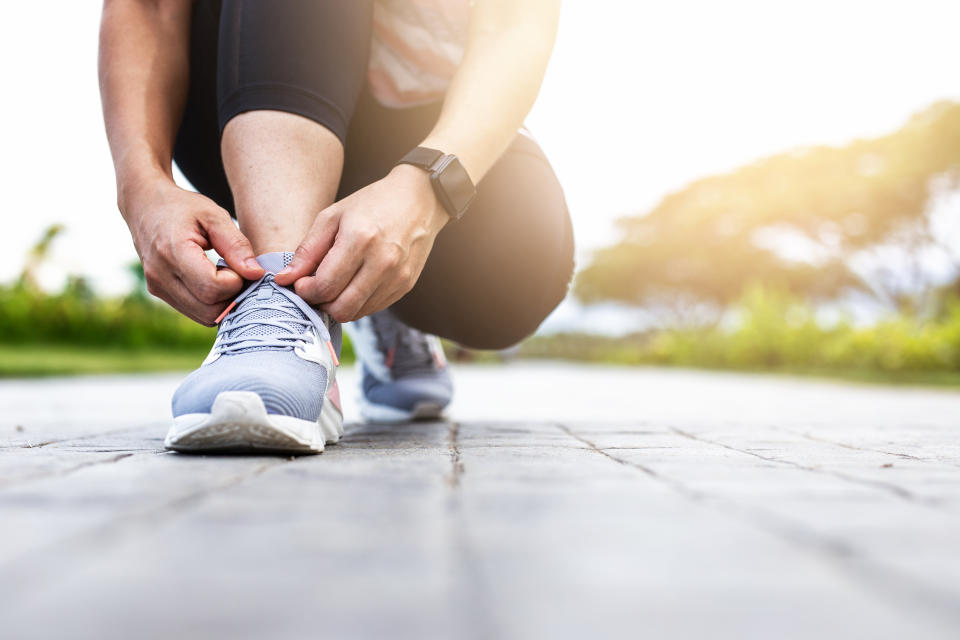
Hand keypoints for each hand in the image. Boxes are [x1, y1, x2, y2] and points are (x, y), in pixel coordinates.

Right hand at [121, 177, 263, 324]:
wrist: (145, 205)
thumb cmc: (183, 207)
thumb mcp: (215, 216)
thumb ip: (236, 245)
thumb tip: (256, 274)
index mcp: (172, 252)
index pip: (212, 288)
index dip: (234, 281)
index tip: (237, 263)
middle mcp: (160, 275)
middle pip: (210, 309)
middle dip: (232, 295)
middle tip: (235, 271)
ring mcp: (157, 287)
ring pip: (204, 316)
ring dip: (223, 301)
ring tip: (223, 273)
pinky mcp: (159, 292)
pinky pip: (196, 311)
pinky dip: (211, 302)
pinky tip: (212, 278)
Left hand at [274, 164, 447, 321]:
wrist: (418, 200)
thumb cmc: (371, 204)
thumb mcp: (332, 217)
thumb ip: (307, 250)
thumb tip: (283, 280)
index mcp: (360, 240)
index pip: (325, 286)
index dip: (306, 291)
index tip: (300, 282)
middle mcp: (383, 262)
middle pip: (341, 308)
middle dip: (320, 304)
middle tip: (314, 289)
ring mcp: (398, 276)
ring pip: (357, 313)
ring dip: (338, 305)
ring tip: (334, 285)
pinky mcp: (406, 285)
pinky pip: (373, 308)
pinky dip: (357, 302)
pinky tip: (353, 283)